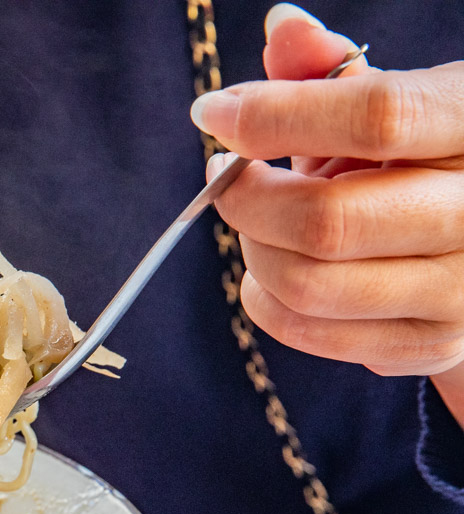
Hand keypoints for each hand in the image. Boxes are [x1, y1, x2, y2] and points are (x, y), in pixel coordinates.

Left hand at [190, 3, 463, 426]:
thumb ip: (332, 72)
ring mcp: (462, 292)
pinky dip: (267, 303)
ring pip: (310, 286)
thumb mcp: (395, 99)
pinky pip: (314, 335)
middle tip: (224, 176)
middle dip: (247, 198)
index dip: (275, 115)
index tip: (213, 113)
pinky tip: (268, 269)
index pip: (375, 116)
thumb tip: (282, 28)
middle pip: (328, 220)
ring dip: (253, 251)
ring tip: (250, 219)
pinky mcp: (432, 344)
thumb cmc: (424, 155)